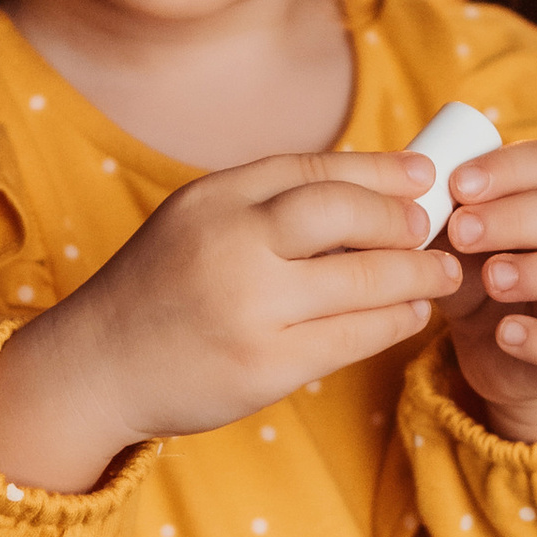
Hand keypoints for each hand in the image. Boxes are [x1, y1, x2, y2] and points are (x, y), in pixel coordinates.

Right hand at [0, 150, 460, 489]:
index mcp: (213, 198)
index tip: (423, 174)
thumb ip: (263, 206)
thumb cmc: (158, 293)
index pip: (313, 168)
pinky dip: (395, 320)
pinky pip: (354, 335)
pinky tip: (411, 313)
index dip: (380, 169)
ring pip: (362, 278)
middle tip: (432, 227)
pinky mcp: (265, 363)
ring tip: (442, 272)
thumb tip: (370, 192)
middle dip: (401, 218)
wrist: (95, 368)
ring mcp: (248, 306)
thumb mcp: (195, 224)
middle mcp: (229, 243)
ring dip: (416, 273)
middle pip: (343, 212)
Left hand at [440, 138, 536, 439]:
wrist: (488, 352)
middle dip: (520, 217)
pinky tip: (505, 334)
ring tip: (492, 280)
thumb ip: (440, 214)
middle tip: (461, 232)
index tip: (458, 185)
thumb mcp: (450, 242)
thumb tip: (411, 191)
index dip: (509, 168)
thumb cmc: (473, 278)